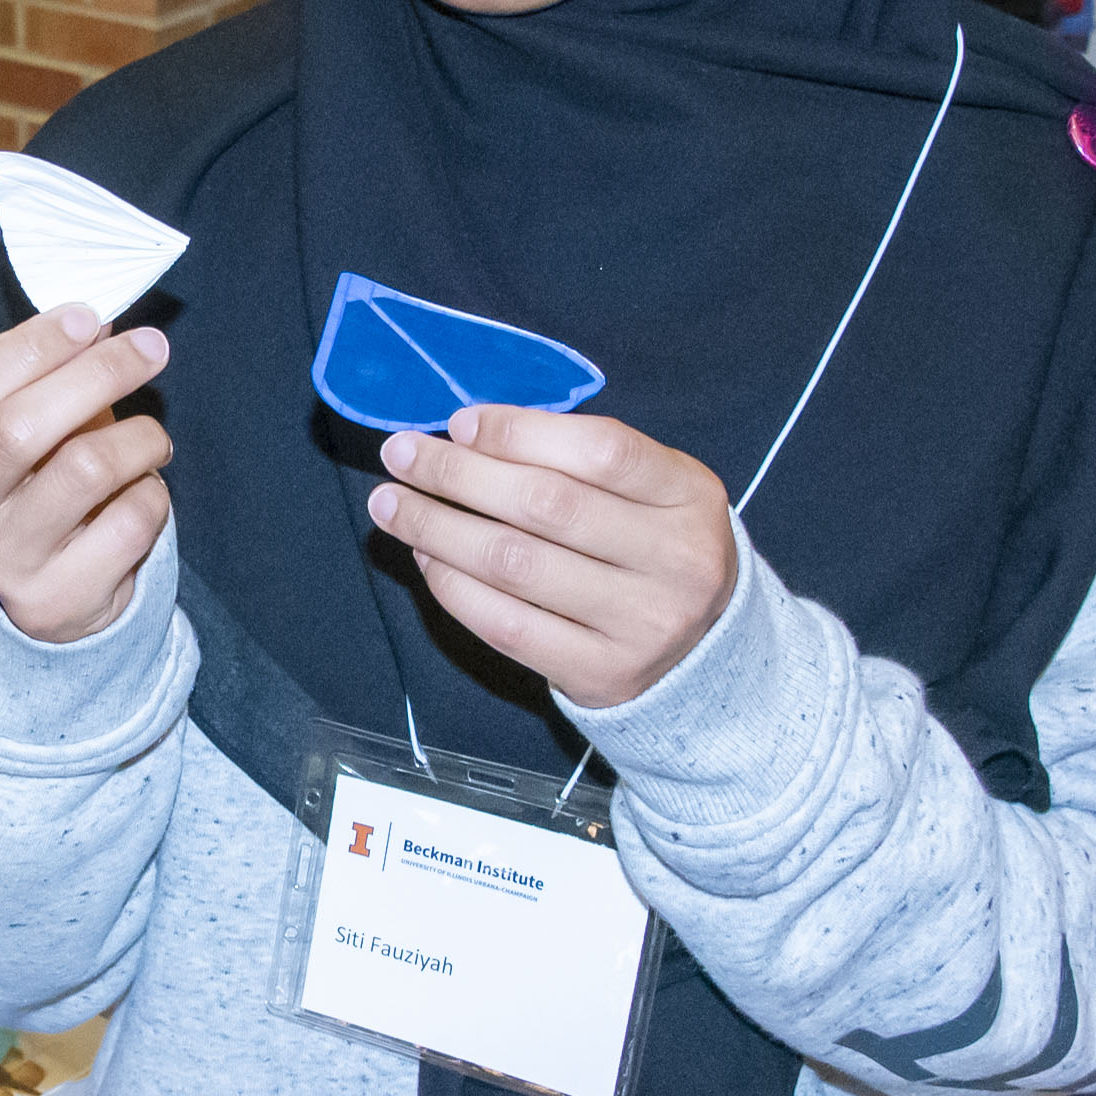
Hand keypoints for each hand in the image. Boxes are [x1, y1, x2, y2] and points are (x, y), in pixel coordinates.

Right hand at [0, 307, 173, 645]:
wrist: (40, 596)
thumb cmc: (32, 485)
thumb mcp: (18, 427)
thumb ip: (48, 375)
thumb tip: (98, 322)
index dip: (28, 347)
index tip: (88, 317)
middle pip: (19, 428)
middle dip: (97, 374)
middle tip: (151, 348)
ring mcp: (1, 562)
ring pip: (86, 469)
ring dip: (140, 436)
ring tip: (152, 437)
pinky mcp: (54, 600)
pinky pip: (129, 522)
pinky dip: (152, 492)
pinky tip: (142, 492)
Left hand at [363, 407, 738, 708]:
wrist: (704, 653)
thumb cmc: (653, 546)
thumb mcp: (651, 488)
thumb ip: (579, 457)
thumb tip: (470, 434)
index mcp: (689, 495)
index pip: (602, 451)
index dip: (521, 431)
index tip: (459, 422)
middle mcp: (675, 559)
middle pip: (546, 506)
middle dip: (458, 474)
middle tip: (399, 454)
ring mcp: (641, 623)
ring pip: (516, 564)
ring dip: (438, 528)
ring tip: (391, 504)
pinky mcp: (601, 673)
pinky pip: (507, 625)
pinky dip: (454, 587)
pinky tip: (427, 557)